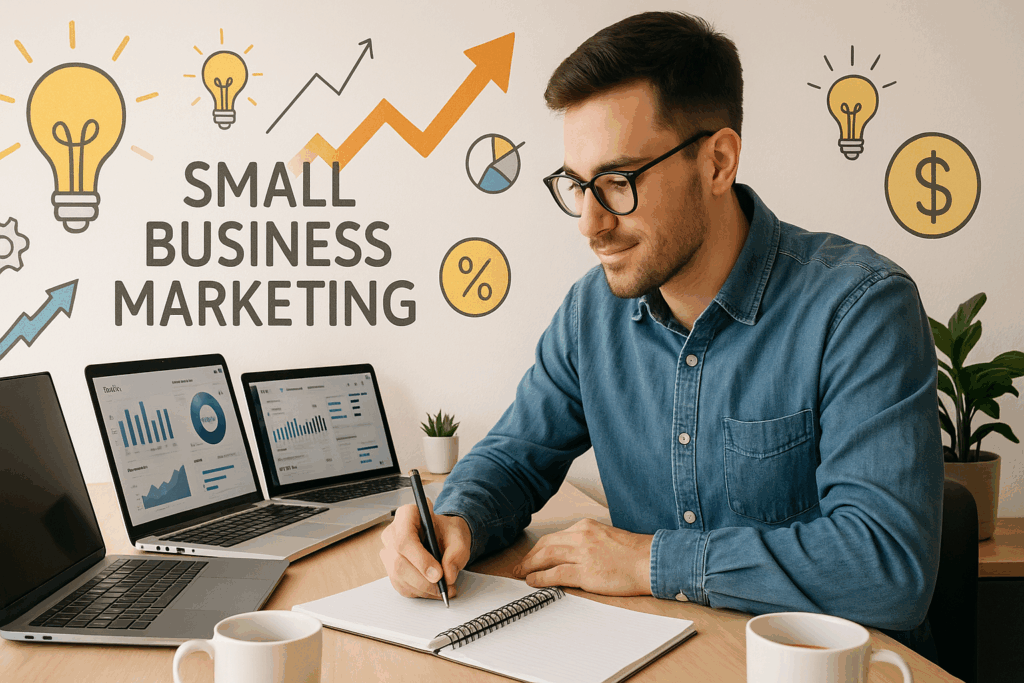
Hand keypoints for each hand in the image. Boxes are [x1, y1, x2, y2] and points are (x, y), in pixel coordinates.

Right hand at [380, 499, 471, 599]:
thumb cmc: (447, 532)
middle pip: (399, 563)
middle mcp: (392, 533)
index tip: (438, 574)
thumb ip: (457, 553)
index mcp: (406, 516)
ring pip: (399, 577)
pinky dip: (419, 592)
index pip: (405, 540)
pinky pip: (401, 586)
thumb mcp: (459, 537)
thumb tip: (448, 575)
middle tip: (444, 587)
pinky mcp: (390, 569)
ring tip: (443, 589)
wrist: (442, 537)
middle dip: (423, 580)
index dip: (420, 560)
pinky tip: (433, 589)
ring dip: (423, 589)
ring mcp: (388, 552)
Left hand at [512, 518, 652, 595]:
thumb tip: (570, 553)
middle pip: (546, 545)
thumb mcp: (606, 537)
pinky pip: (555, 574)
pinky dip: (540, 578)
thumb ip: (587, 541)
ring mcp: (583, 553)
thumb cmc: (633, 553)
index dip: (539, 548)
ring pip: (547, 557)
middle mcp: (581, 536)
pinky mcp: (586, 572)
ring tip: (521, 575)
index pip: (555, 536)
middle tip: (519, 567)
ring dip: (530, 567)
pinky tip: (533, 581)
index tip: (531, 556)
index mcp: (586, 526)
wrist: (650, 561)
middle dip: (529, 557)